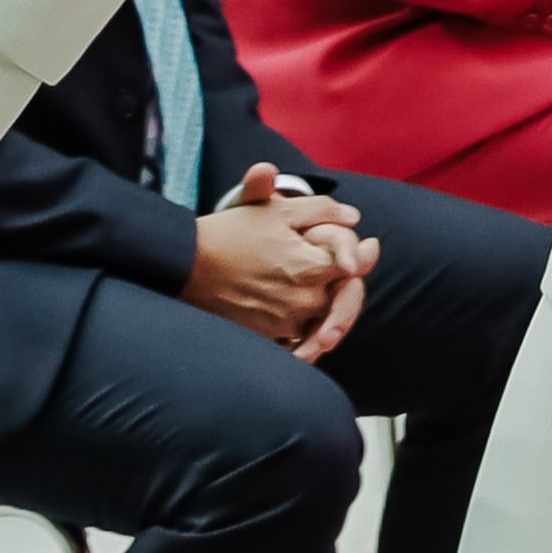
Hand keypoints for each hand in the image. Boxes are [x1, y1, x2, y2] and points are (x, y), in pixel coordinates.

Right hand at [184, 163, 377, 355]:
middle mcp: (304, 301)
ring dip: (332, 312)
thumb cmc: (231, 232)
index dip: (362, 254)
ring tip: (331, 297)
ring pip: (324, 322)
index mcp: (311, 268)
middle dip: (348, 285)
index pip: (356, 266)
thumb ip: (320, 210)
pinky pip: (300, 343)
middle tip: (350, 273)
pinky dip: (308, 337)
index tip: (366, 247)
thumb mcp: (276, 209)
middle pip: (345, 299)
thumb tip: (355, 218)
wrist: (186, 265)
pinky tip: (310, 327)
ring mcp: (286, 324)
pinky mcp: (267, 339)